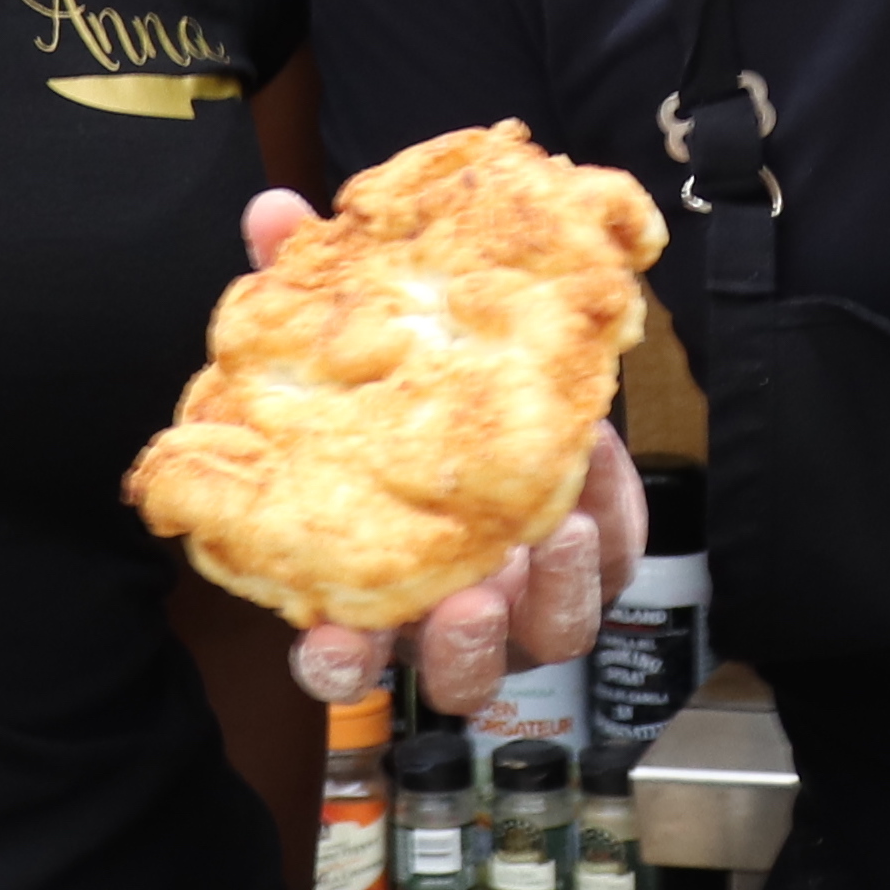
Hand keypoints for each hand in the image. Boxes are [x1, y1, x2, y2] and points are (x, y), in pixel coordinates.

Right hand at [237, 186, 653, 714]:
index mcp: (378, 579)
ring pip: (550, 636)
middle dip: (460, 647)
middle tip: (466, 598)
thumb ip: (313, 287)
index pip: (344, 657)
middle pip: (457, 674)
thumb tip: (272, 214)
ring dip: (550, 593)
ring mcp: (534, 585)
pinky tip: (593, 468)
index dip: (338, 663)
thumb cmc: (409, 381)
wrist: (515, 364)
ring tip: (551, 529)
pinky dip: (608, 521)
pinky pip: (616, 556)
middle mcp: (454, 602)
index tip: (338, 640)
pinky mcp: (601, 547)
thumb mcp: (360, 331)